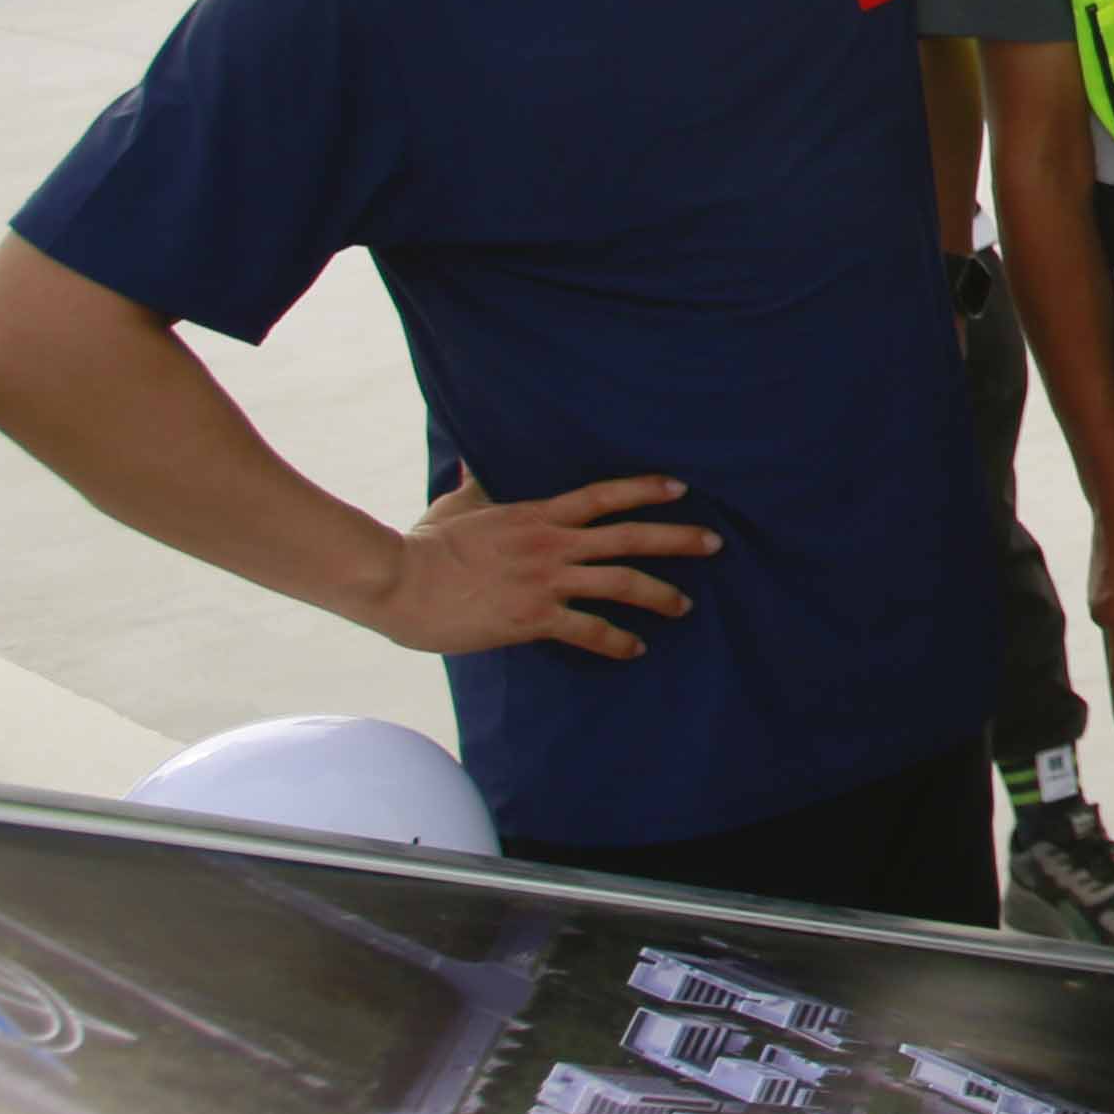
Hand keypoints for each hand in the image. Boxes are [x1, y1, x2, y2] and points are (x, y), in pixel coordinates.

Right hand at [374, 472, 709, 658]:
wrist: (398, 581)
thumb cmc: (422, 545)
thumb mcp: (455, 507)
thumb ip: (475, 487)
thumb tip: (470, 465)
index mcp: (536, 514)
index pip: (604, 495)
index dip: (646, 489)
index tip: (680, 487)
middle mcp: (551, 544)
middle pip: (630, 536)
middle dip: (679, 539)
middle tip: (715, 544)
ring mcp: (545, 581)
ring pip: (621, 583)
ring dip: (661, 594)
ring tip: (684, 605)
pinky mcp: (533, 618)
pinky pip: (590, 630)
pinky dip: (618, 641)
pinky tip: (636, 648)